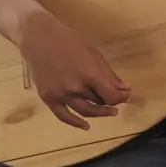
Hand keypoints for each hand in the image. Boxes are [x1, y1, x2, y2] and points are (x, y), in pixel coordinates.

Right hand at [16, 12, 131, 129]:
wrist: (39, 40)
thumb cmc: (69, 42)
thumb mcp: (94, 54)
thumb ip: (109, 74)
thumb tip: (125, 89)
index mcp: (89, 74)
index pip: (111, 96)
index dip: (121, 97)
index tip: (126, 95)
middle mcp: (75, 88)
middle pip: (99, 102)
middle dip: (112, 102)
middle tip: (119, 100)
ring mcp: (61, 95)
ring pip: (85, 111)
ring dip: (100, 113)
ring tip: (110, 112)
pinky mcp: (49, 99)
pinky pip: (64, 116)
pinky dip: (75, 123)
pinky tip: (86, 126)